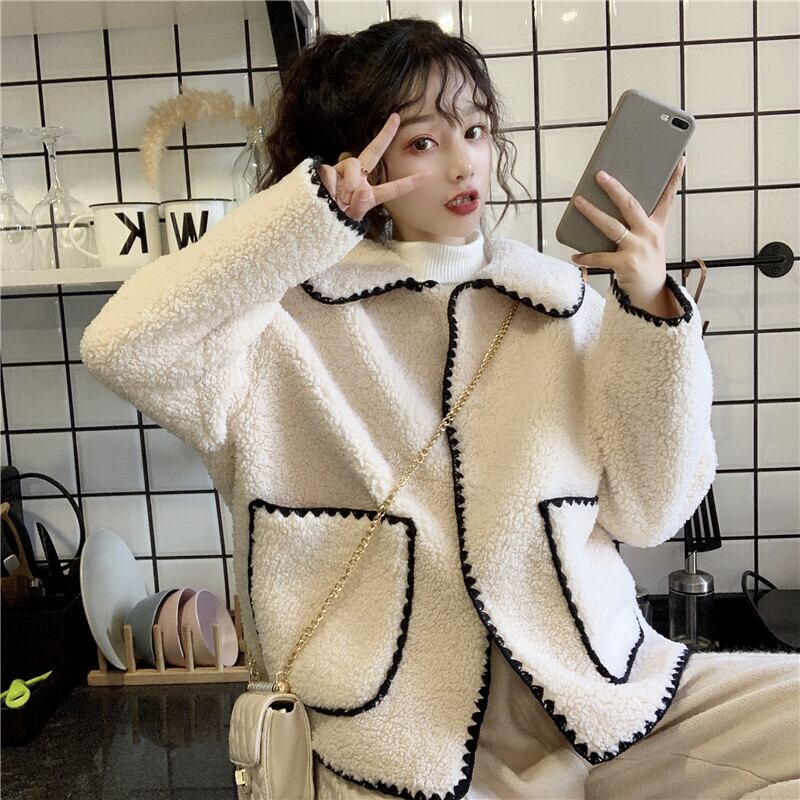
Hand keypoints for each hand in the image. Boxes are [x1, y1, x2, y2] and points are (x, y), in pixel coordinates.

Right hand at [317, 113, 431, 221]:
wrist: (312, 219)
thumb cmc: (334, 220)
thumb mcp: (350, 219)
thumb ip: (360, 205)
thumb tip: (364, 189)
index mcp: (369, 193)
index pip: (392, 188)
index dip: (409, 183)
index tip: (427, 175)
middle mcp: (357, 178)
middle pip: (373, 153)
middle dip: (385, 134)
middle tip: (396, 118)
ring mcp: (342, 172)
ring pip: (352, 164)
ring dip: (348, 182)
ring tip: (339, 198)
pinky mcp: (326, 170)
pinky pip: (332, 172)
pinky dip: (331, 185)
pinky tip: (327, 193)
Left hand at [569, 156, 685, 298]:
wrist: (650, 294)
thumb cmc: (645, 263)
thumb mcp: (648, 242)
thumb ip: (635, 226)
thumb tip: (607, 209)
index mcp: (657, 227)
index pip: (667, 199)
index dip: (674, 179)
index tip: (680, 160)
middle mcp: (649, 235)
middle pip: (631, 206)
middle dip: (615, 189)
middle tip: (600, 175)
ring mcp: (637, 249)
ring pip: (611, 226)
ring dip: (592, 213)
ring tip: (578, 202)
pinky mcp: (626, 264)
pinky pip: (600, 257)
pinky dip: (586, 257)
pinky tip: (575, 256)